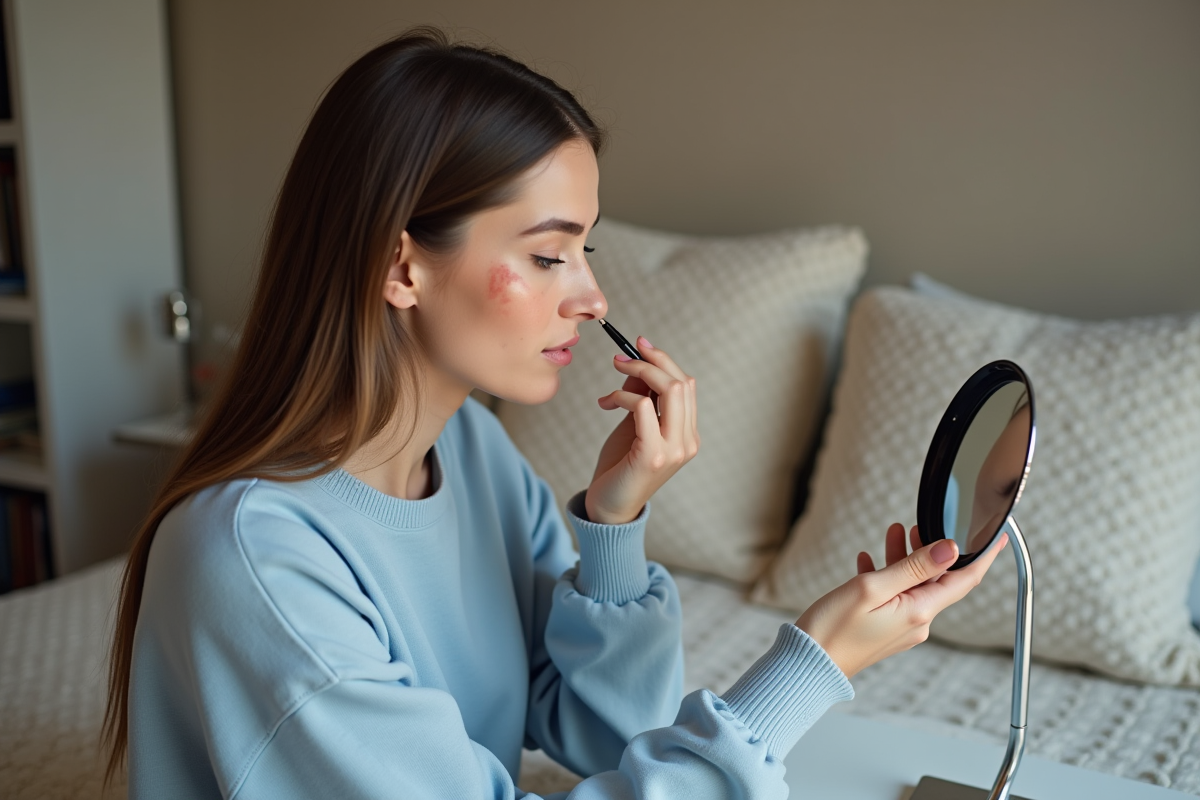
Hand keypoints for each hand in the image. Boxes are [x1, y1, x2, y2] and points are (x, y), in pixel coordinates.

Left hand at [585, 337, 699, 524]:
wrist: (609, 508)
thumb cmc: (620, 467)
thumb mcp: (634, 426)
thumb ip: (642, 399)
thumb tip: (638, 365)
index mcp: (688, 434)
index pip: (686, 385)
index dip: (664, 361)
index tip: (639, 346)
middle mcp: (688, 442)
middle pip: (681, 383)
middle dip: (651, 361)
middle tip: (621, 356)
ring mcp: (674, 450)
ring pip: (670, 390)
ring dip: (639, 371)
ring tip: (616, 369)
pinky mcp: (653, 455)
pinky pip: (641, 407)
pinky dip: (621, 396)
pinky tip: (606, 402)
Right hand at [795, 524, 1006, 677]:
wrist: (809, 663)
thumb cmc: (834, 629)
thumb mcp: (872, 588)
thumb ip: (912, 567)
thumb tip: (949, 549)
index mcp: (920, 611)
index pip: (965, 580)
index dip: (983, 556)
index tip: (997, 537)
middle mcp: (917, 622)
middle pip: (936, 578)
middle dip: (930, 548)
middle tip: (919, 524)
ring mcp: (901, 627)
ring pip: (913, 585)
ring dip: (905, 558)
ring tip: (894, 532)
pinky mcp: (885, 629)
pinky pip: (895, 597)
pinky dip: (886, 575)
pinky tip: (868, 561)